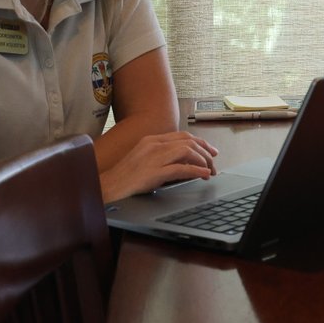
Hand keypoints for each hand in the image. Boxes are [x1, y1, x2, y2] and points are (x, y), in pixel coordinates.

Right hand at [100, 131, 218, 201]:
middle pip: (189, 142)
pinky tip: (204, 175)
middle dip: (205, 151)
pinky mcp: (155, 172)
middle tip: (214, 161)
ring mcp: (154, 158)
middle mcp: (154, 145)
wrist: (109, 187)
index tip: (210, 150)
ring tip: (210, 170)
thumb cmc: (126, 176)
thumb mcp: (145, 158)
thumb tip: (185, 161)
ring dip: (203, 161)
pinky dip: (196, 171)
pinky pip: (181, 169)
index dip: (200, 142)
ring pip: (187, 152)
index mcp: (152, 140)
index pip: (183, 136)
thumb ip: (162, 155)